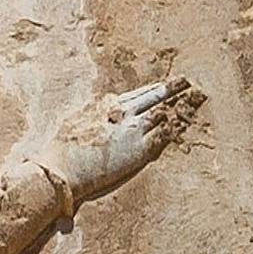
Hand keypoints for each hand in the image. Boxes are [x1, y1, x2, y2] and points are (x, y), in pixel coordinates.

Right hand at [41, 77, 203, 204]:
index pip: (133, 95)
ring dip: (177, 105)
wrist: (61, 172)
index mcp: (103, 106)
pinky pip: (164, 135)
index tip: (159, 86)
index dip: (148, 90)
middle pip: (151, 96)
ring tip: (192, 99)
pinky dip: (173, 127)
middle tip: (184, 81)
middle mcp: (121, 113)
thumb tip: (100, 109)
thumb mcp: (73, 124)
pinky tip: (182, 123)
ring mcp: (132, 131)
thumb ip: (91, 115)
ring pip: (161, 112)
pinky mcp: (140, 150)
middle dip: (169, 88)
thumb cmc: (59, 153)